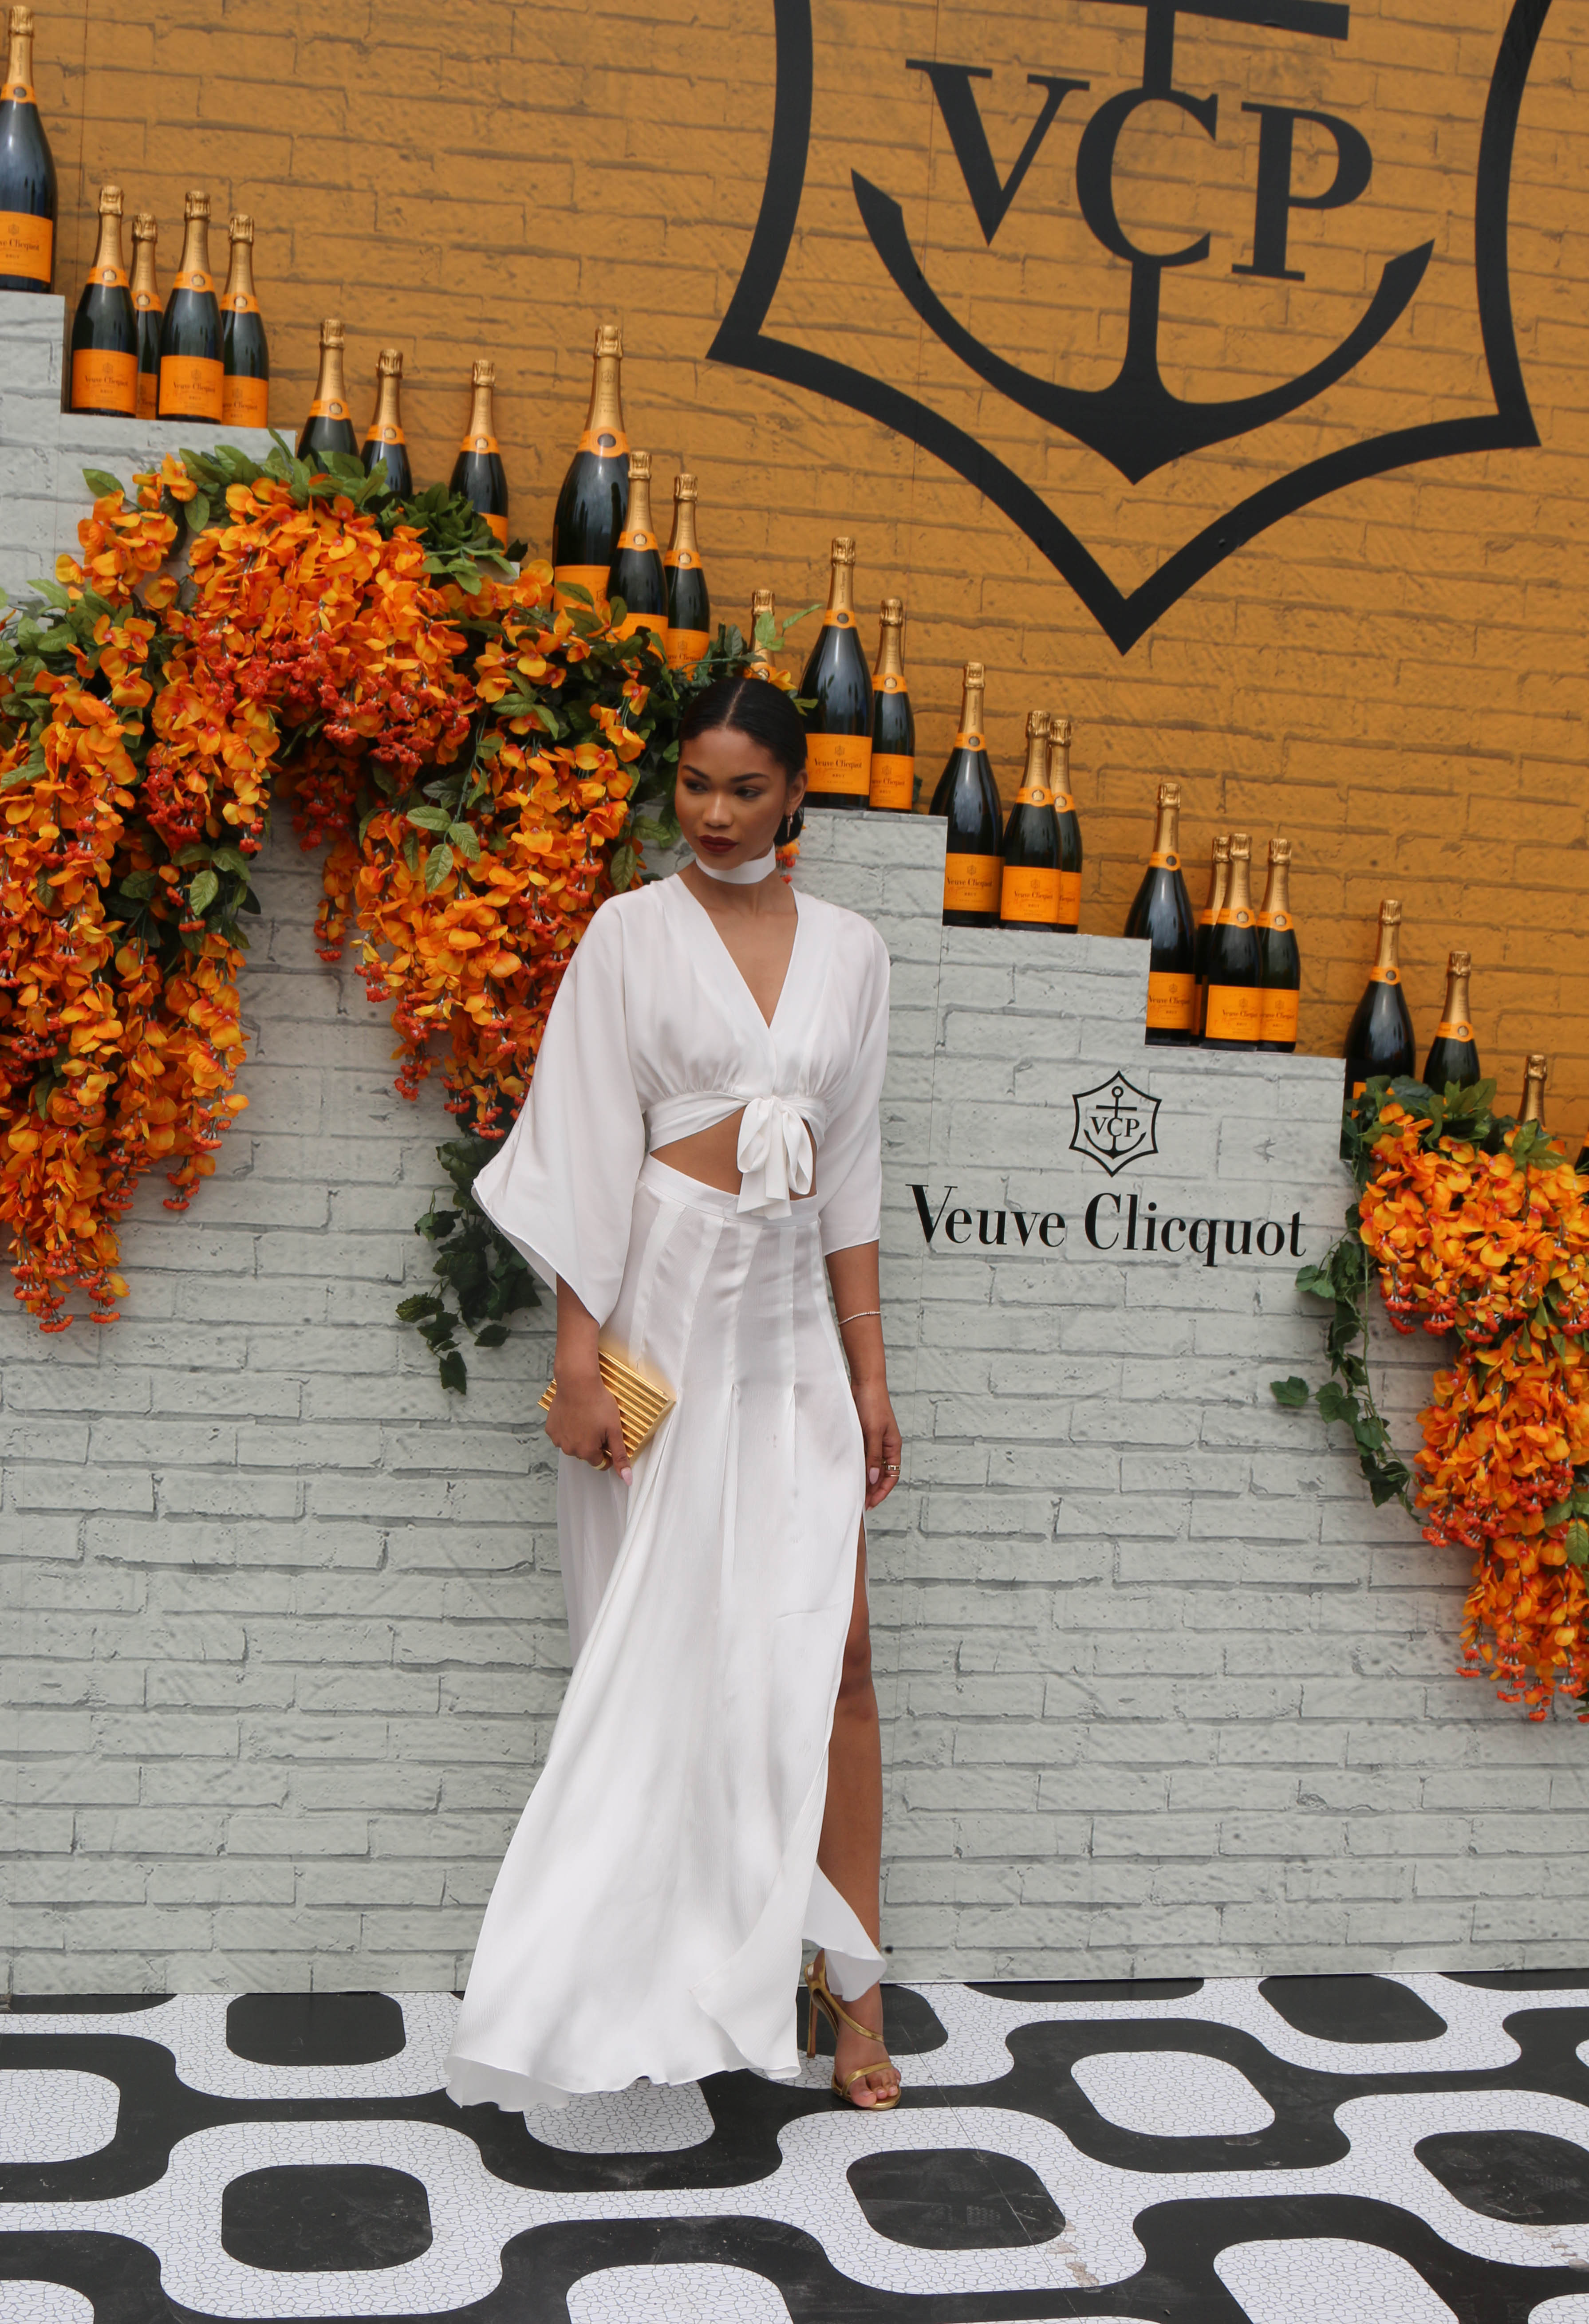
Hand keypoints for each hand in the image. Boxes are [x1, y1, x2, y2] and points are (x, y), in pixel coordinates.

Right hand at [544, 1371, 631, 1483]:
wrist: (578, 1382)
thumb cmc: (597, 1403)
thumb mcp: (615, 1430)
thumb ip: (620, 1456)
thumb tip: (627, 1479)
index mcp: (587, 1452)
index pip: (600, 1462)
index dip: (607, 1450)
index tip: (607, 1436)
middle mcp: (570, 1449)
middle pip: (586, 1453)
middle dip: (593, 1443)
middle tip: (598, 1423)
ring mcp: (558, 1439)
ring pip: (573, 1444)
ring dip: (579, 1436)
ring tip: (586, 1417)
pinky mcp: (551, 1428)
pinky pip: (562, 1434)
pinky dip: (568, 1428)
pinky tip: (574, 1415)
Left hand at [852, 1376, 900, 1508]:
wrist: (865, 1383)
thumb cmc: (873, 1404)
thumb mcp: (873, 1432)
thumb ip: (873, 1456)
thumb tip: (872, 1478)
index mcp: (893, 1446)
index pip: (891, 1476)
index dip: (882, 1491)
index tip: (870, 1503)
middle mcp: (885, 1446)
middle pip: (881, 1474)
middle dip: (872, 1489)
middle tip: (859, 1501)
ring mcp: (874, 1441)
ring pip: (870, 1466)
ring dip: (864, 1478)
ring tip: (853, 1490)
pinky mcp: (863, 1436)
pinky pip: (862, 1456)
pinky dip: (857, 1465)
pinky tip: (848, 1472)